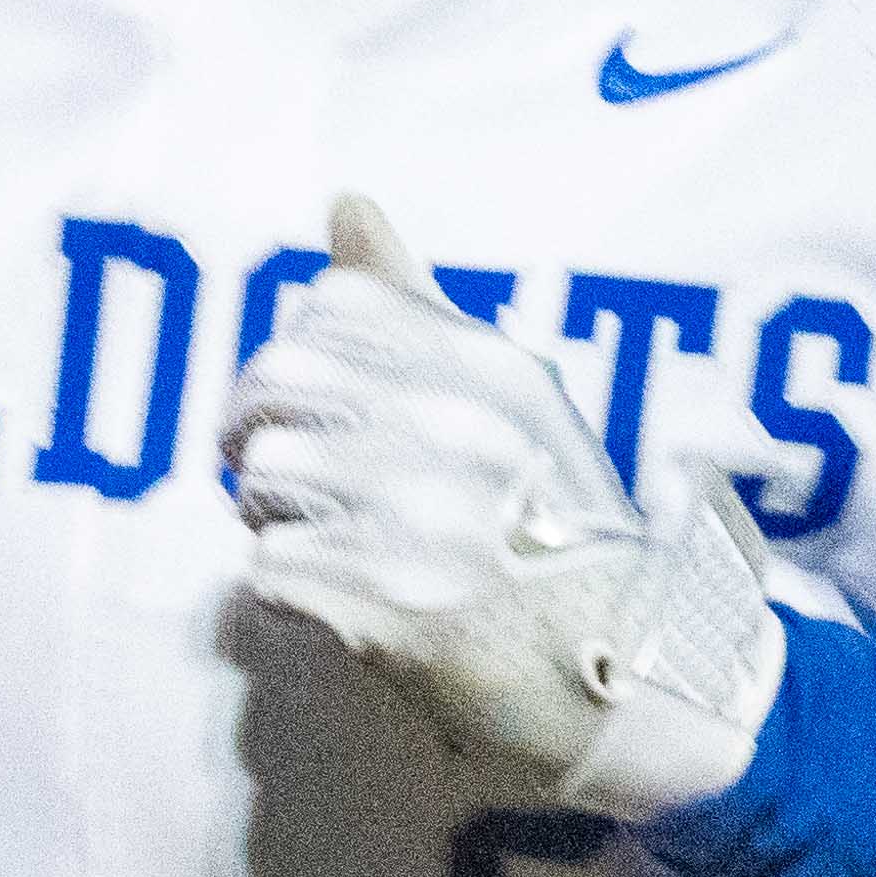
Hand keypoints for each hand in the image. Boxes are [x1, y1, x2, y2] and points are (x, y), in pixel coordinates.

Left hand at [223, 192, 789, 818]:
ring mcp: (420, 519)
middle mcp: (453, 429)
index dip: (297, 355)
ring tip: (317, 536)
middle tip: (283, 474)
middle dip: (254, 427)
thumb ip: (413, 305)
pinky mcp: (385, 606)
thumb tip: (345, 203)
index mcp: (486, 367)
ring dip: (267, 510)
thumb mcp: (510, 400)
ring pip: (260, 472)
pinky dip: (288, 584)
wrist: (621, 673)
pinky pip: (267, 566)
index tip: (311, 403)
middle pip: (275, 380)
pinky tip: (337, 594)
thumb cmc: (551, 530)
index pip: (327, 306)